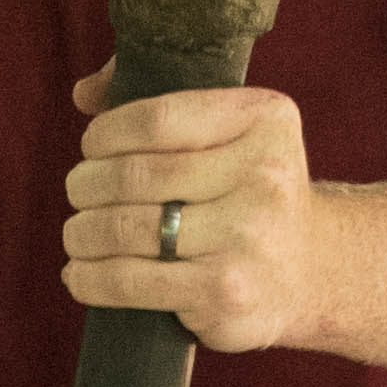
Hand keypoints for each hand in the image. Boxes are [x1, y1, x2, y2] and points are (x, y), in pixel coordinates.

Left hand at [61, 69, 330, 352]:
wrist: (308, 272)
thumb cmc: (246, 192)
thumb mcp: (231, 132)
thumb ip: (161, 102)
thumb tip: (85, 93)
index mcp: (264, 120)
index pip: (157, 120)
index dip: (106, 133)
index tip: (94, 147)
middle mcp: (264, 176)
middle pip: (135, 175)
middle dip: (86, 184)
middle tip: (80, 193)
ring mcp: (246, 238)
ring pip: (123, 228)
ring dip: (81, 232)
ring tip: (78, 234)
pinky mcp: (224, 292)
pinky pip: (128, 279)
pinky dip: (89, 277)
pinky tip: (80, 274)